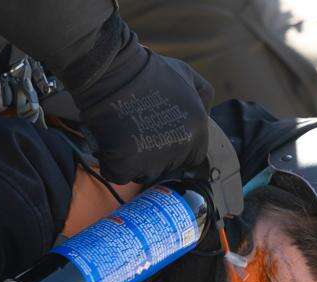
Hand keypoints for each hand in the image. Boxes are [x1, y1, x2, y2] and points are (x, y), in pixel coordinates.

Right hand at [71, 31, 212, 183]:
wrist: (113, 71)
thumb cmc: (146, 71)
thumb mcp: (187, 75)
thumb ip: (203, 97)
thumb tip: (207, 116)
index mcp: (197, 130)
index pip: (192, 157)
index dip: (175, 148)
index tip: (159, 135)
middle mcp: (179, 148)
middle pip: (167, 168)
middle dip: (154, 155)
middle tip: (138, 131)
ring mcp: (152, 160)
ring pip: (143, 174)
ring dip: (133, 161)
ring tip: (123, 135)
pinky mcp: (125, 166)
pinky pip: (118, 175)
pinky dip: (111, 164)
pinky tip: (109, 143)